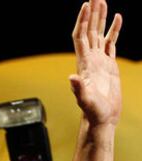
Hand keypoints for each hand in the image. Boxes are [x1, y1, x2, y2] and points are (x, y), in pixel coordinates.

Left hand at [70, 0, 121, 125]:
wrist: (102, 118)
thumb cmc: (93, 112)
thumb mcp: (85, 101)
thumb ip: (78, 89)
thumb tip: (72, 78)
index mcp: (84, 64)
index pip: (81, 37)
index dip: (82, 21)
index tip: (86, 5)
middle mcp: (90, 60)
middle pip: (89, 31)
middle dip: (92, 13)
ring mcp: (100, 61)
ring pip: (99, 34)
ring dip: (101, 18)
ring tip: (103, 1)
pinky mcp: (109, 65)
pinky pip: (111, 43)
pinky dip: (114, 30)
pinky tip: (117, 18)